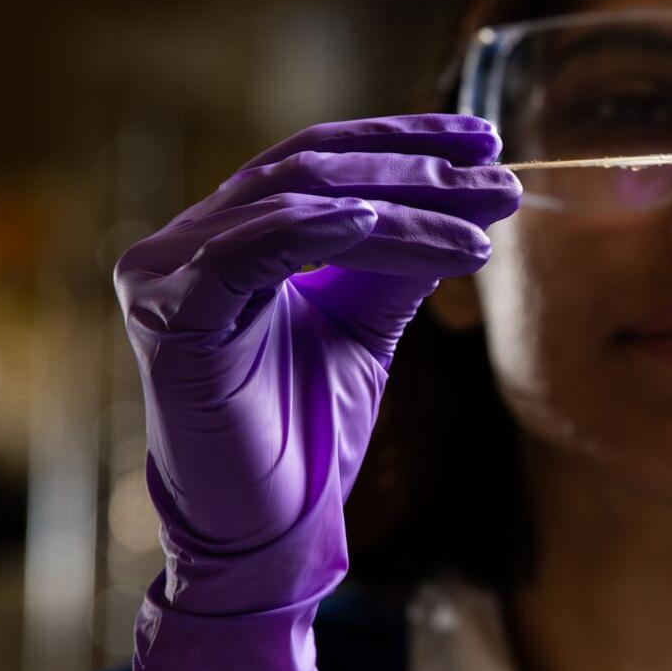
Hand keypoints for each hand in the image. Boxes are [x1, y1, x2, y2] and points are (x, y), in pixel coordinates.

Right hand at [112, 113, 520, 670]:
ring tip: (480, 220)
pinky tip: (380, 221)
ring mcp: (170, 274)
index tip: (486, 138)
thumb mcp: (365, 327)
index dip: (400, 140)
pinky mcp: (170, 317)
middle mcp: (192, 242)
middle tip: (500, 179)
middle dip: (415, 170)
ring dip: (398, 206)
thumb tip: (465, 195)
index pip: (318, 159)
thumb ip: (396, 262)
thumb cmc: (308, 432)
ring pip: (295, 203)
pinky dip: (316, 230)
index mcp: (232, 236)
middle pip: (311, 170)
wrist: (267, 532)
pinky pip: (248, 252)